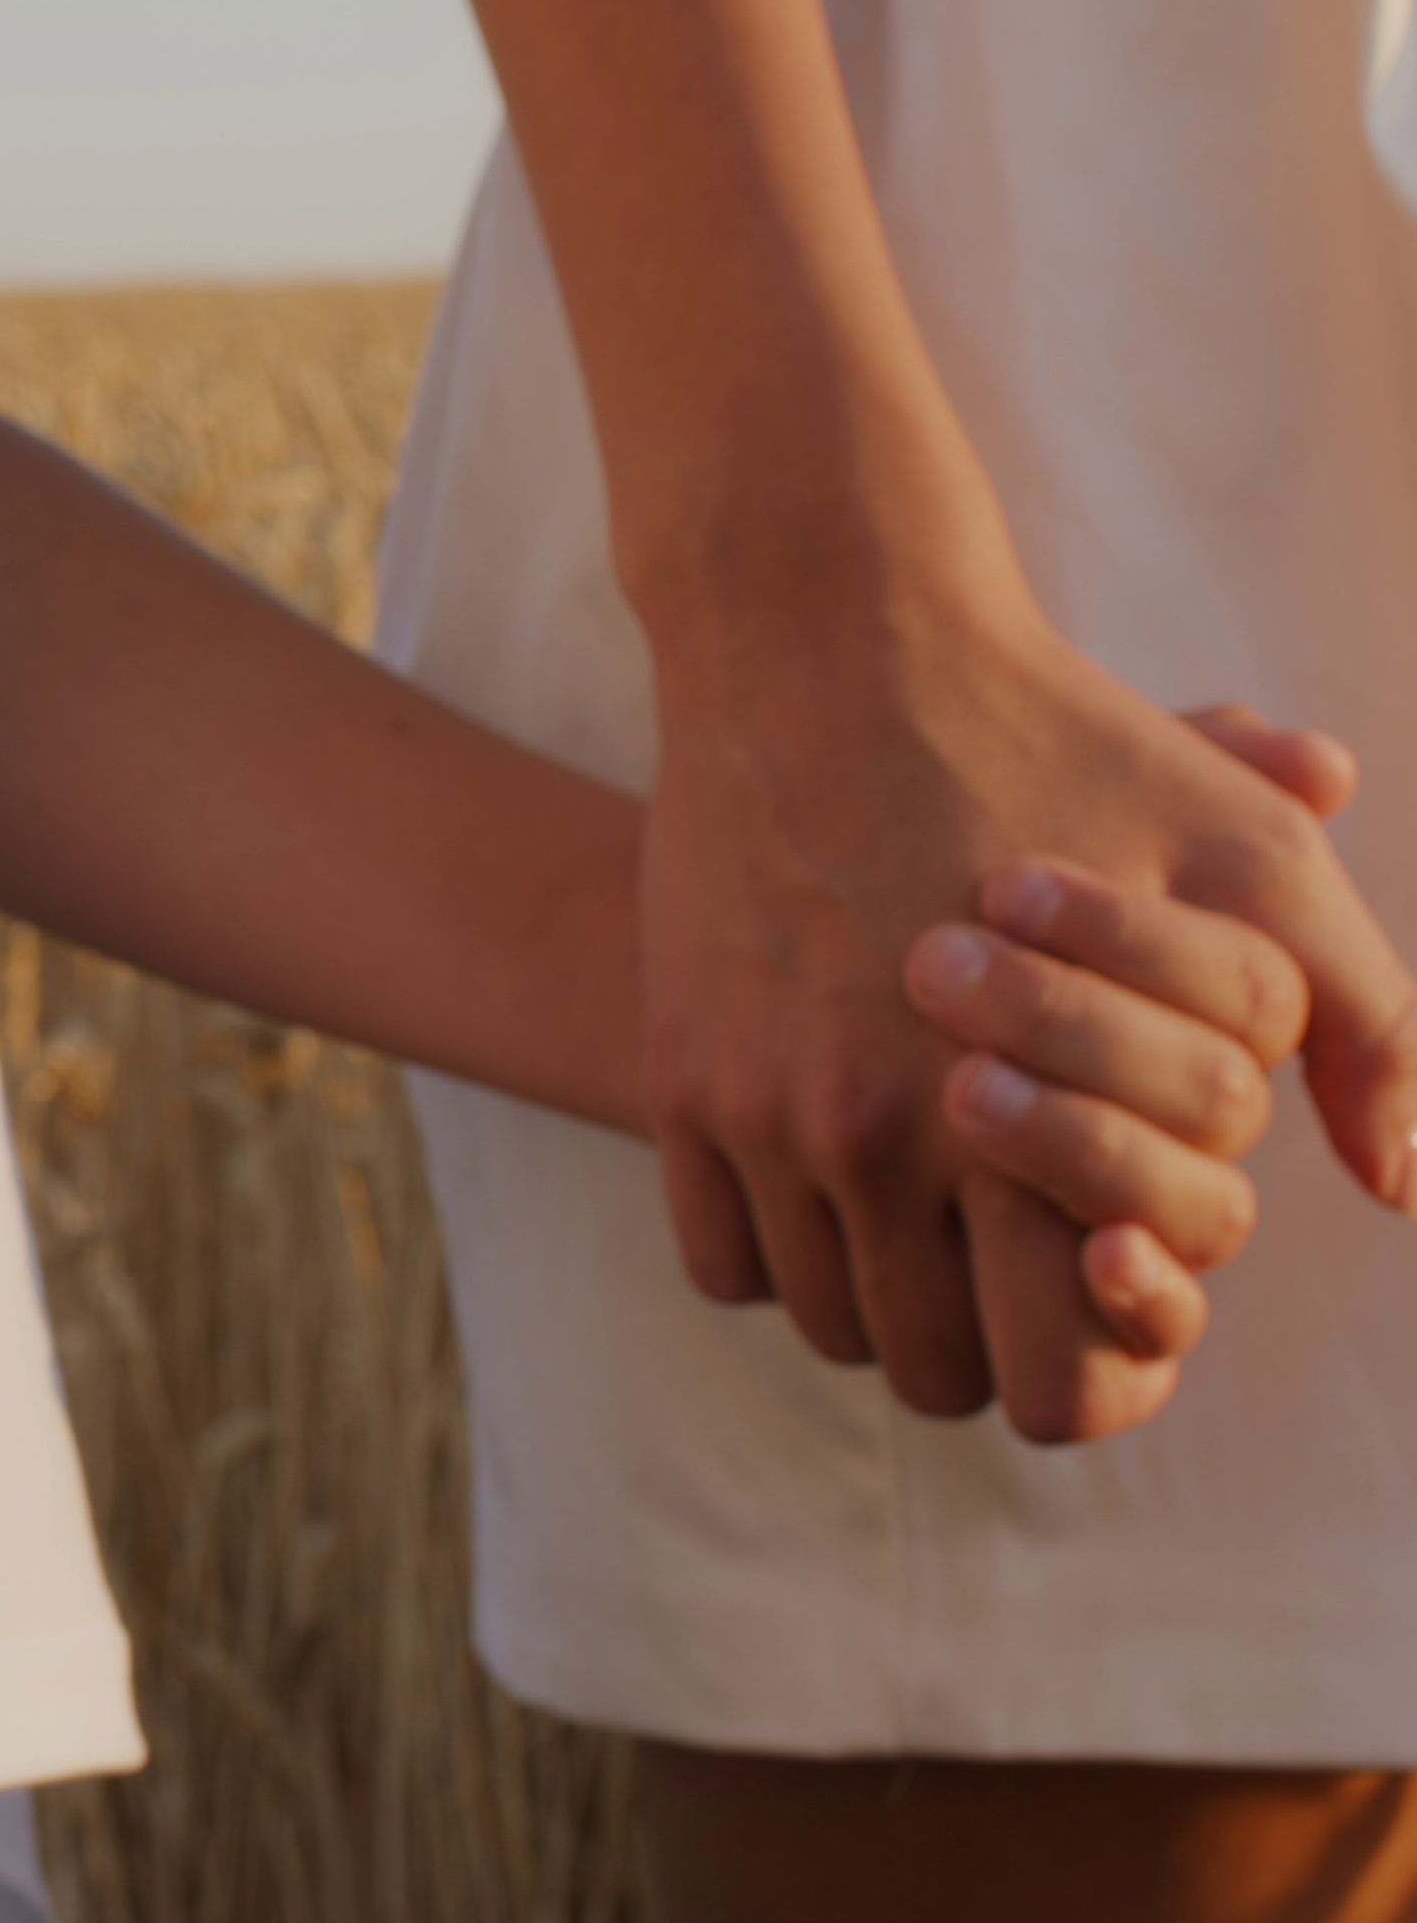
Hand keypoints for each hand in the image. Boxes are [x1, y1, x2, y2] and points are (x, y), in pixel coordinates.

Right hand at [642, 577, 1416, 1442]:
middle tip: (1013, 1268)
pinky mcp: (680, 1078)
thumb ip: (1363, 1028)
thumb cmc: (1061, 742)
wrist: (826, 645)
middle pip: (937, 1377)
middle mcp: (880, 1142)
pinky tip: (830, 1178)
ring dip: (884, 1296)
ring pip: (827, 1323)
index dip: (1102, 1375)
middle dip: (990, 1345)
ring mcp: (763, 1116)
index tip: (1102, 1299)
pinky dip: (778, 1249)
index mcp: (1031, 1123)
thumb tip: (1394, 1185)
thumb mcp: (1254, 862)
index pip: (1065, 1381)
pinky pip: (724, 1260)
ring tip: (929, 1218)